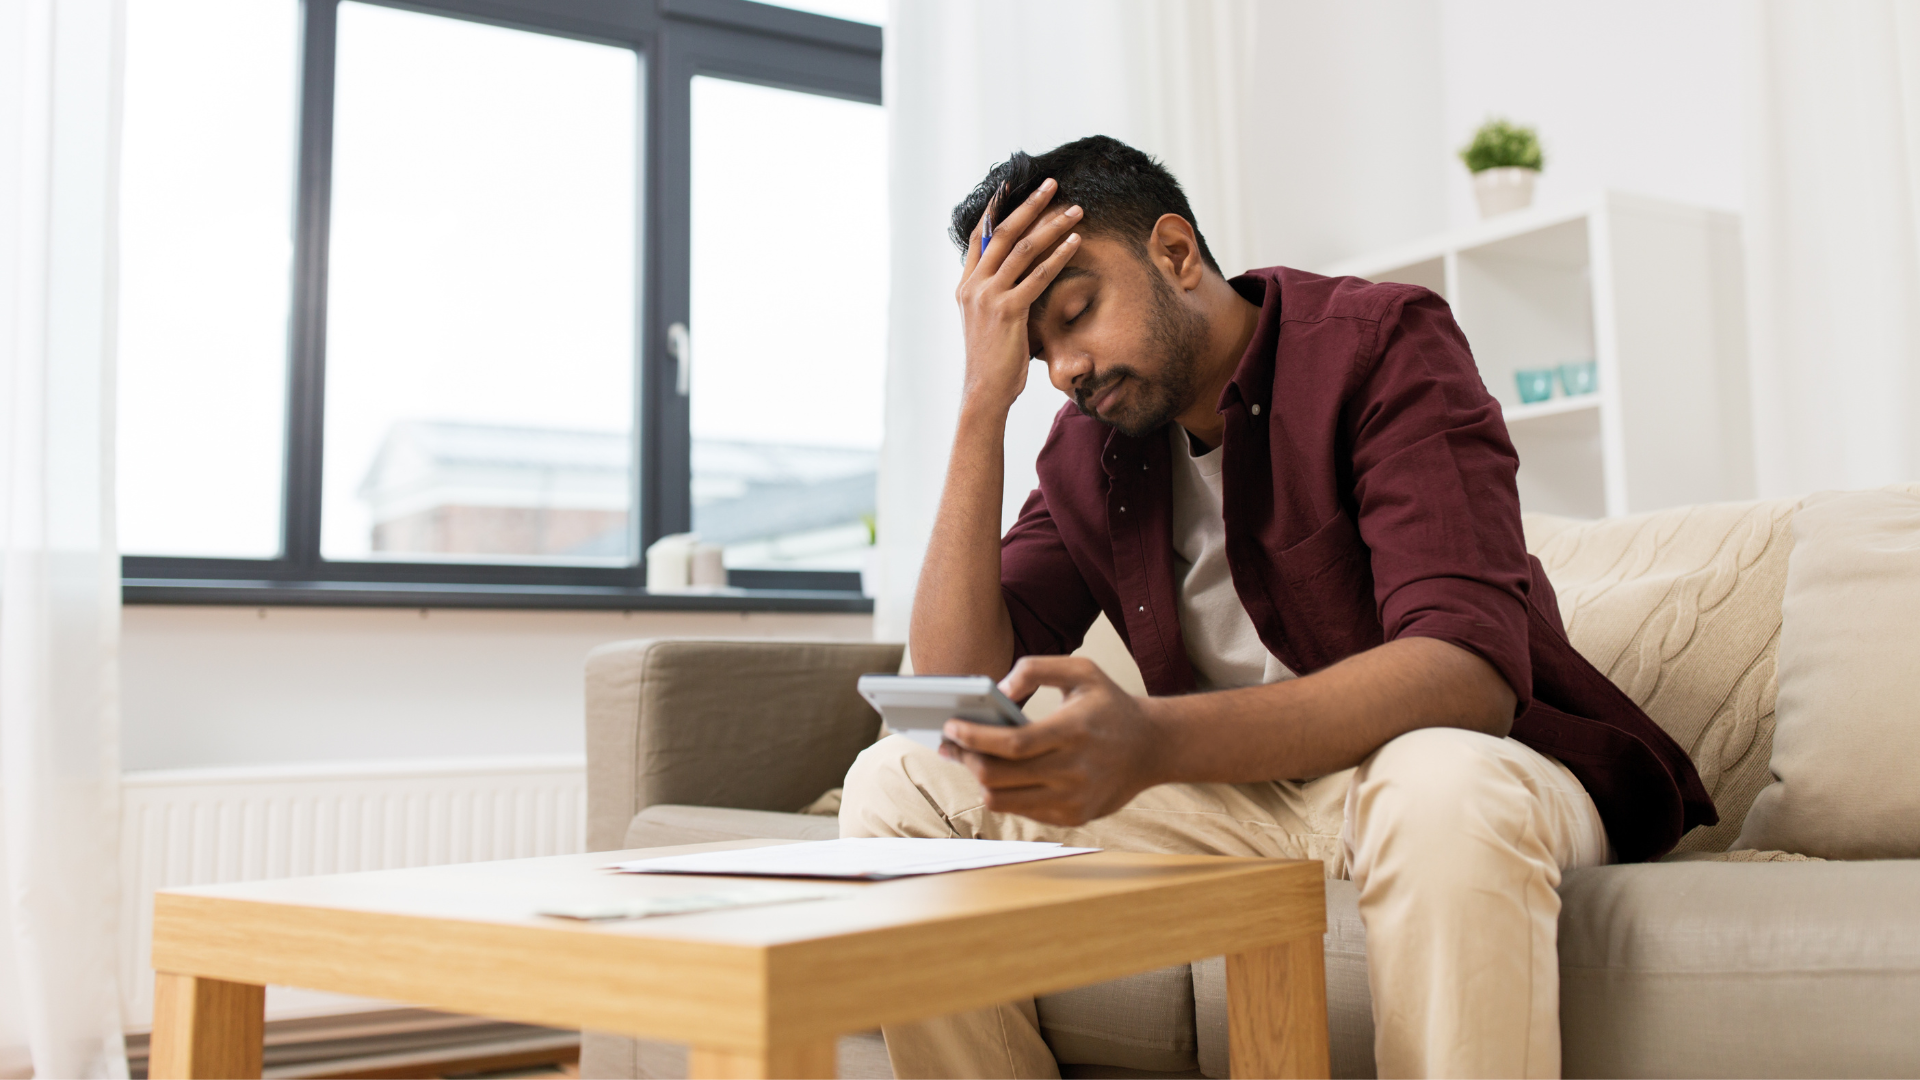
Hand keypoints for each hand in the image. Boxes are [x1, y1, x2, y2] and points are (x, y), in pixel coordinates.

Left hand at [938, 656, 1166, 826]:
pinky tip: (1000, 774)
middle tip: (950, 743)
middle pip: (998, 777)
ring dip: (979, 779)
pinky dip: (1004, 792)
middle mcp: (1073, 771)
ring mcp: (1073, 799)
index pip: (1011, 744)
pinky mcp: (1073, 818)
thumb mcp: (1082, 670)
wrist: (1154, 747)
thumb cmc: (1110, 704)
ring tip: (970, 758)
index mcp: (1073, 732)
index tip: (950, 726)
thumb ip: (1036, 668)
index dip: (974, 737)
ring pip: (1003, 801)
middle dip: (965, 759)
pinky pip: (1021, 811)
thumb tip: (998, 689)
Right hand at [954, 179, 1082, 416]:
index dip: (997, 208)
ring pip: (1023, 249)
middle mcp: (973, 285)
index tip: (1013, 186)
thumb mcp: (987, 321)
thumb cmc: (992, 359)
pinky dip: (1059, 255)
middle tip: (1052, 185)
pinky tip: (1076, 242)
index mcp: (966, 285)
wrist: (984, 391)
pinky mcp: (1008, 310)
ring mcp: (988, 296)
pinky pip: (1037, 275)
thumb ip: (996, 294)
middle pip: (1004, 232)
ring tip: (1075, 210)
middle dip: (1030, 205)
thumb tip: (1016, 274)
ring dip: (1052, 225)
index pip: (980, 235)